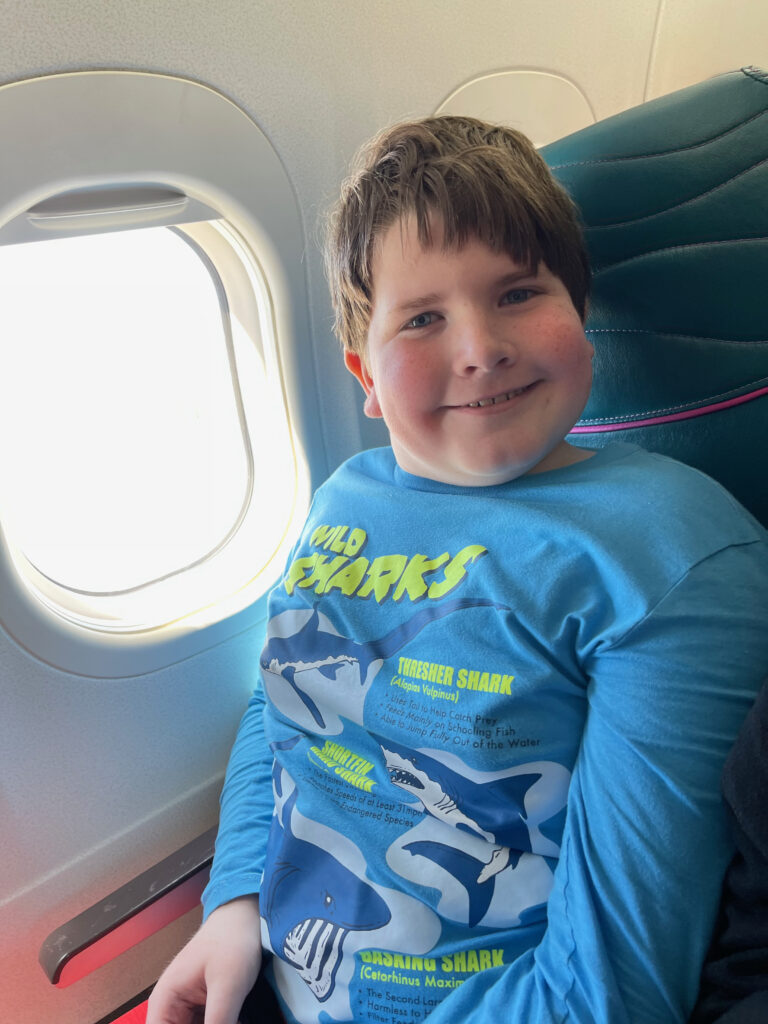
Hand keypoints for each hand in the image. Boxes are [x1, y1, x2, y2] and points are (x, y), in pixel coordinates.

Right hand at [146, 896, 261, 1023]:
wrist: (244, 918)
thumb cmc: (230, 939)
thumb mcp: (227, 985)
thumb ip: (219, 1022)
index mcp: (165, 1001)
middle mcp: (171, 1008)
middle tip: (227, 1020)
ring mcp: (188, 1010)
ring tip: (234, 1016)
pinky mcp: (204, 1010)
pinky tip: (236, 1019)